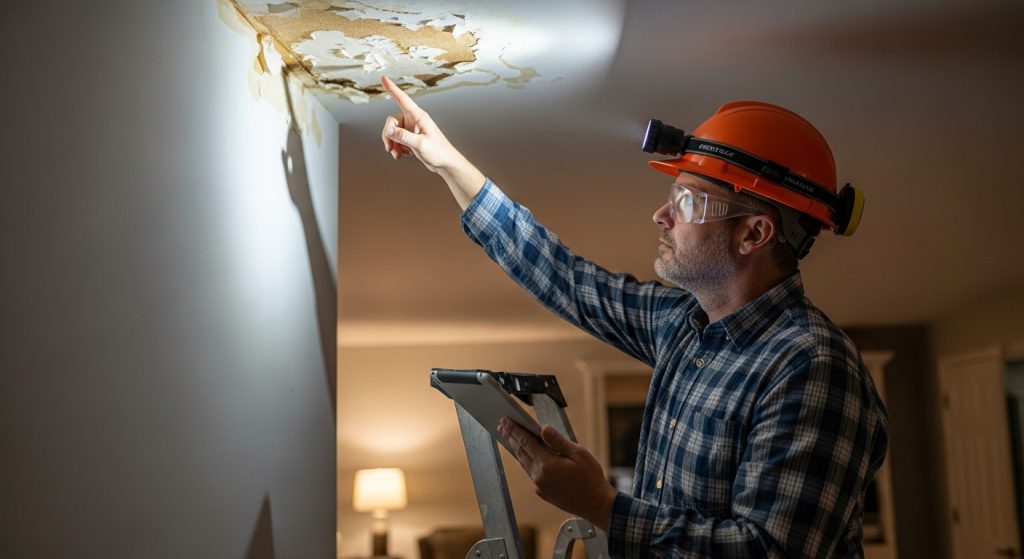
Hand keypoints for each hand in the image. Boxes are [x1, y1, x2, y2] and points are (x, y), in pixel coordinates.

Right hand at [379, 76, 485, 208]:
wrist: (445, 164)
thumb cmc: (439, 152)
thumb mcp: (420, 144)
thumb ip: (403, 136)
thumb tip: (388, 130)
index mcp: (418, 116)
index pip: (402, 99)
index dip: (392, 88)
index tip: (383, 78)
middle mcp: (413, 120)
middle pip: (391, 121)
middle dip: (388, 135)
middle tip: (390, 147)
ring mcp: (411, 129)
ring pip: (392, 132)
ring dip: (392, 143)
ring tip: (396, 154)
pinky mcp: (410, 138)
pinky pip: (396, 140)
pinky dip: (395, 148)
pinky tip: (400, 155)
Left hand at [498, 418, 616, 531]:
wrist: (596, 504)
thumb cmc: (591, 478)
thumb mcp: (578, 454)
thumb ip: (558, 441)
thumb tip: (544, 428)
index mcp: (547, 464)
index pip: (526, 442)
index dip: (515, 429)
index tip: (506, 420)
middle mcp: (539, 476)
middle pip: (521, 453)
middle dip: (512, 438)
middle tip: (504, 426)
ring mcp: (539, 486)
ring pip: (525, 464)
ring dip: (518, 450)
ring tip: (513, 439)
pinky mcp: (543, 493)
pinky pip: (532, 474)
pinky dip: (528, 462)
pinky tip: (530, 457)